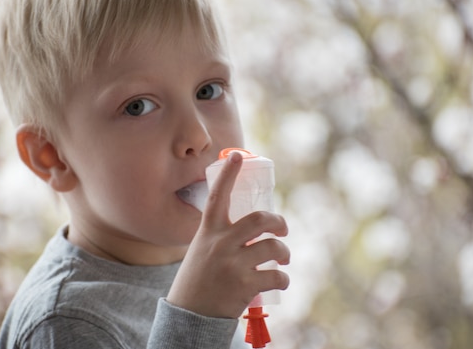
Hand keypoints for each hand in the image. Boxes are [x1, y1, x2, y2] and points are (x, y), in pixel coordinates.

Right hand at [167, 151, 289, 318]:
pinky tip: (279, 281)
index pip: (217, 196)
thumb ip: (222, 237)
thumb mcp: (202, 251)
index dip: (228, 174)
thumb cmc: (197, 280)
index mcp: (208, 232)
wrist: (189, 317)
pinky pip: (276, 276)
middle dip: (279, 222)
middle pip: (260, 219)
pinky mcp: (245, 286)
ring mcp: (233, 265)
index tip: (238, 155)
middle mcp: (220, 244)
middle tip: (283, 229)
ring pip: (273, 247)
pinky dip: (283, 279)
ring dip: (284, 253)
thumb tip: (254, 230)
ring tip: (282, 260)